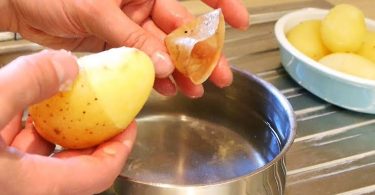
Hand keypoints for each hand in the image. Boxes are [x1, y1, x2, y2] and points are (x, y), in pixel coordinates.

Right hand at [0, 50, 136, 194]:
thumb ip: (29, 83)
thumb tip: (66, 67)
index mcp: (36, 185)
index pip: (101, 173)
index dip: (121, 147)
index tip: (128, 124)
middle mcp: (27, 191)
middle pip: (76, 167)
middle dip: (89, 135)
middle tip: (98, 111)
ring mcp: (11, 184)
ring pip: (44, 161)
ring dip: (54, 130)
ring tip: (59, 102)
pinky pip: (19, 157)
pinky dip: (25, 134)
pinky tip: (19, 110)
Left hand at [6, 0, 248, 97]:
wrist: (19, 5)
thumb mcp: (97, 10)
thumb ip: (132, 39)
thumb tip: (163, 65)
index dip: (219, 5)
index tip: (238, 21)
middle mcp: (139, 2)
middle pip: (179, 30)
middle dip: (200, 53)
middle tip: (218, 73)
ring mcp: (129, 24)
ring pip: (161, 50)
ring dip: (179, 70)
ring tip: (195, 89)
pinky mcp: (117, 43)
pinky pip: (141, 61)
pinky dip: (152, 76)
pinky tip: (166, 88)